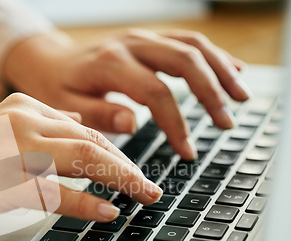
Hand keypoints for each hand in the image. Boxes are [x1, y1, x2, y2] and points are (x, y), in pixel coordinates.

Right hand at [0, 93, 161, 240]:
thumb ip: (38, 136)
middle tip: (152, 189)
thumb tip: (79, 134)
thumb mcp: (1, 143)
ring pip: (82, 159)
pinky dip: (87, 203)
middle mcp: (20, 124)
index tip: (137, 175)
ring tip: (145, 197)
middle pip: (92, 142)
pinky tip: (108, 213)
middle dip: (129, 167)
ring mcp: (9, 152)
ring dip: (122, 180)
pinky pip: (54, 192)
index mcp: (22, 110)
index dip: (117, 154)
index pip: (84, 130)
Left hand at [4, 29, 250, 159]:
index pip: (155, 93)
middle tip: (226, 124)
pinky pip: (187, 41)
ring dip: (221, 70)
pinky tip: (233, 70)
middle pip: (184, 62)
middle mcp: (131, 45)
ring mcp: (142, 38)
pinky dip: (213, 56)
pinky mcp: (149, 39)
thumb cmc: (57, 87)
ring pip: (192, 46)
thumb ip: (99, 114)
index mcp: (110, 64)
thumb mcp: (66, 105)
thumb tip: (134, 123)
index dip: (176, 123)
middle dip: (211, 93)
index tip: (186, 151)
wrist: (50, 61)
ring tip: (241, 98)